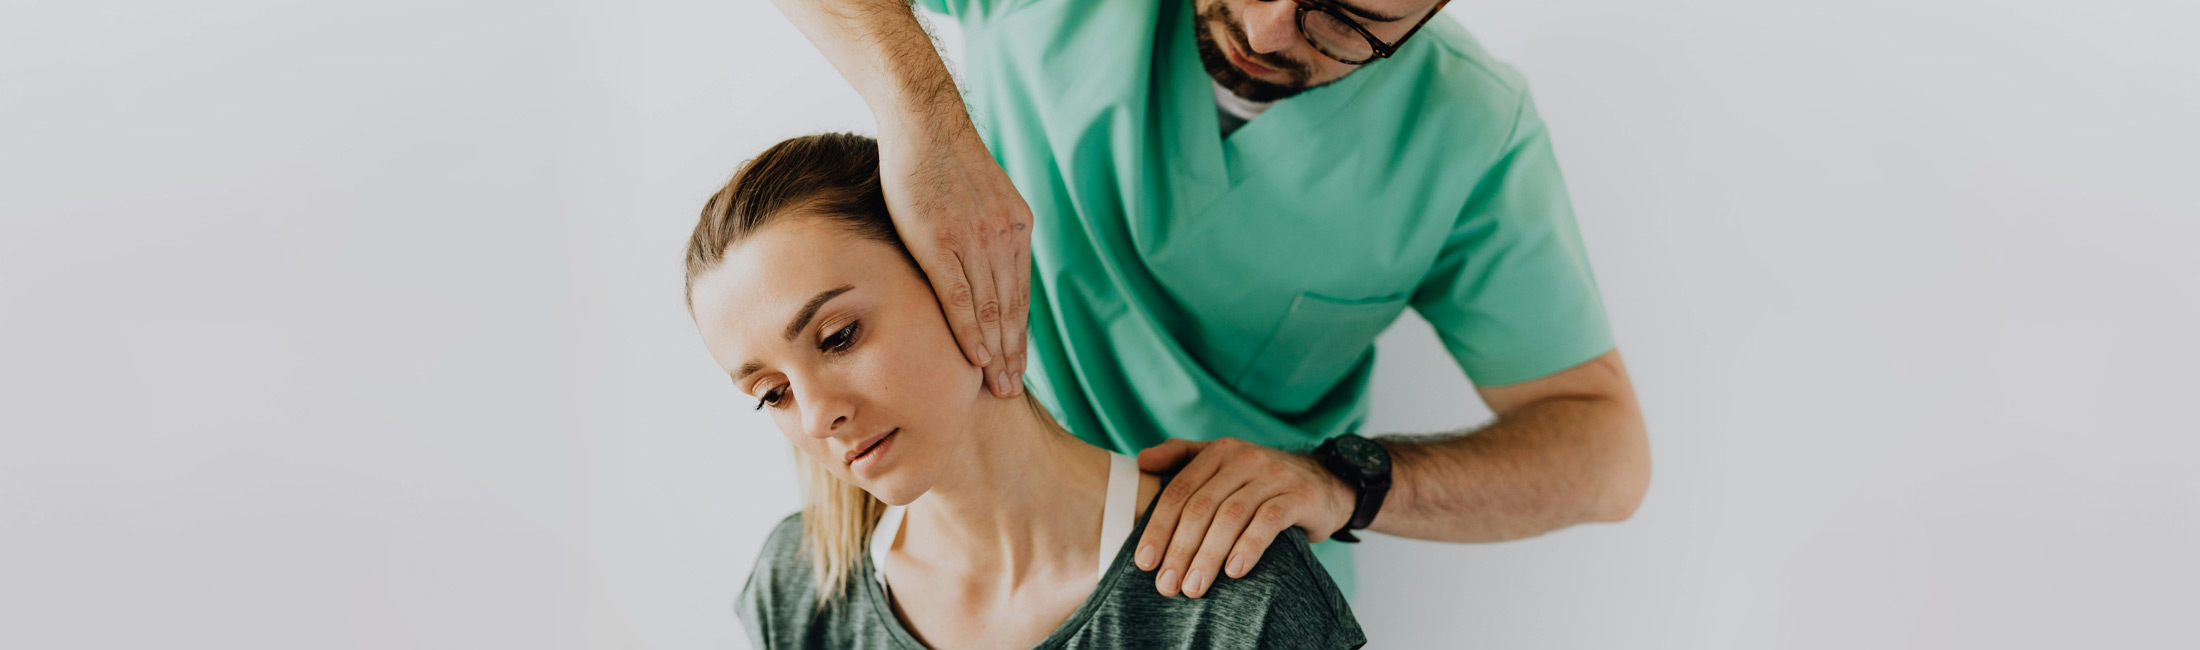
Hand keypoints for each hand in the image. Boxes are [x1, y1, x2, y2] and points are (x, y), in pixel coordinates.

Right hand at [876, 119, 1032, 397]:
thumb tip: (985, 260)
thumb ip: (990, 229)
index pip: (1021, 293)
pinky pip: (961, 299)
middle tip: (1015, 390)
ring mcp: (974, 242)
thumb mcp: (984, 194)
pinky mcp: (941, 244)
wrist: (924, 123)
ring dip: (997, 353)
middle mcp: (1003, 238)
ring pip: (992, 310)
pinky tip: (977, 359)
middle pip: (1012, 309)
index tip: (1020, 363)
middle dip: (1015, 353)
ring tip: (999, 386)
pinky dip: (971, 333)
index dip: (1021, 332)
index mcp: (1016, 227)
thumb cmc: (944, 159)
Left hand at [1134, 437, 1355, 597]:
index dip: (1158, 527)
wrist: (1326, 483)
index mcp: (1220, 451)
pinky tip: (1234, 571)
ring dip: (1208, 555)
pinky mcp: (1299, 496)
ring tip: (1195, 586)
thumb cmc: (1262, 481)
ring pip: (1231, 516)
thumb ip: (1182, 457)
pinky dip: (1248, 547)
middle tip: (1167, 584)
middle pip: (1201, 507)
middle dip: (1180, 549)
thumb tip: (1141, 460)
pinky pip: (1268, 521)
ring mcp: (1274, 475)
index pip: (1180, 491)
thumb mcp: (1224, 463)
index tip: (1145, 562)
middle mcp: (1245, 458)